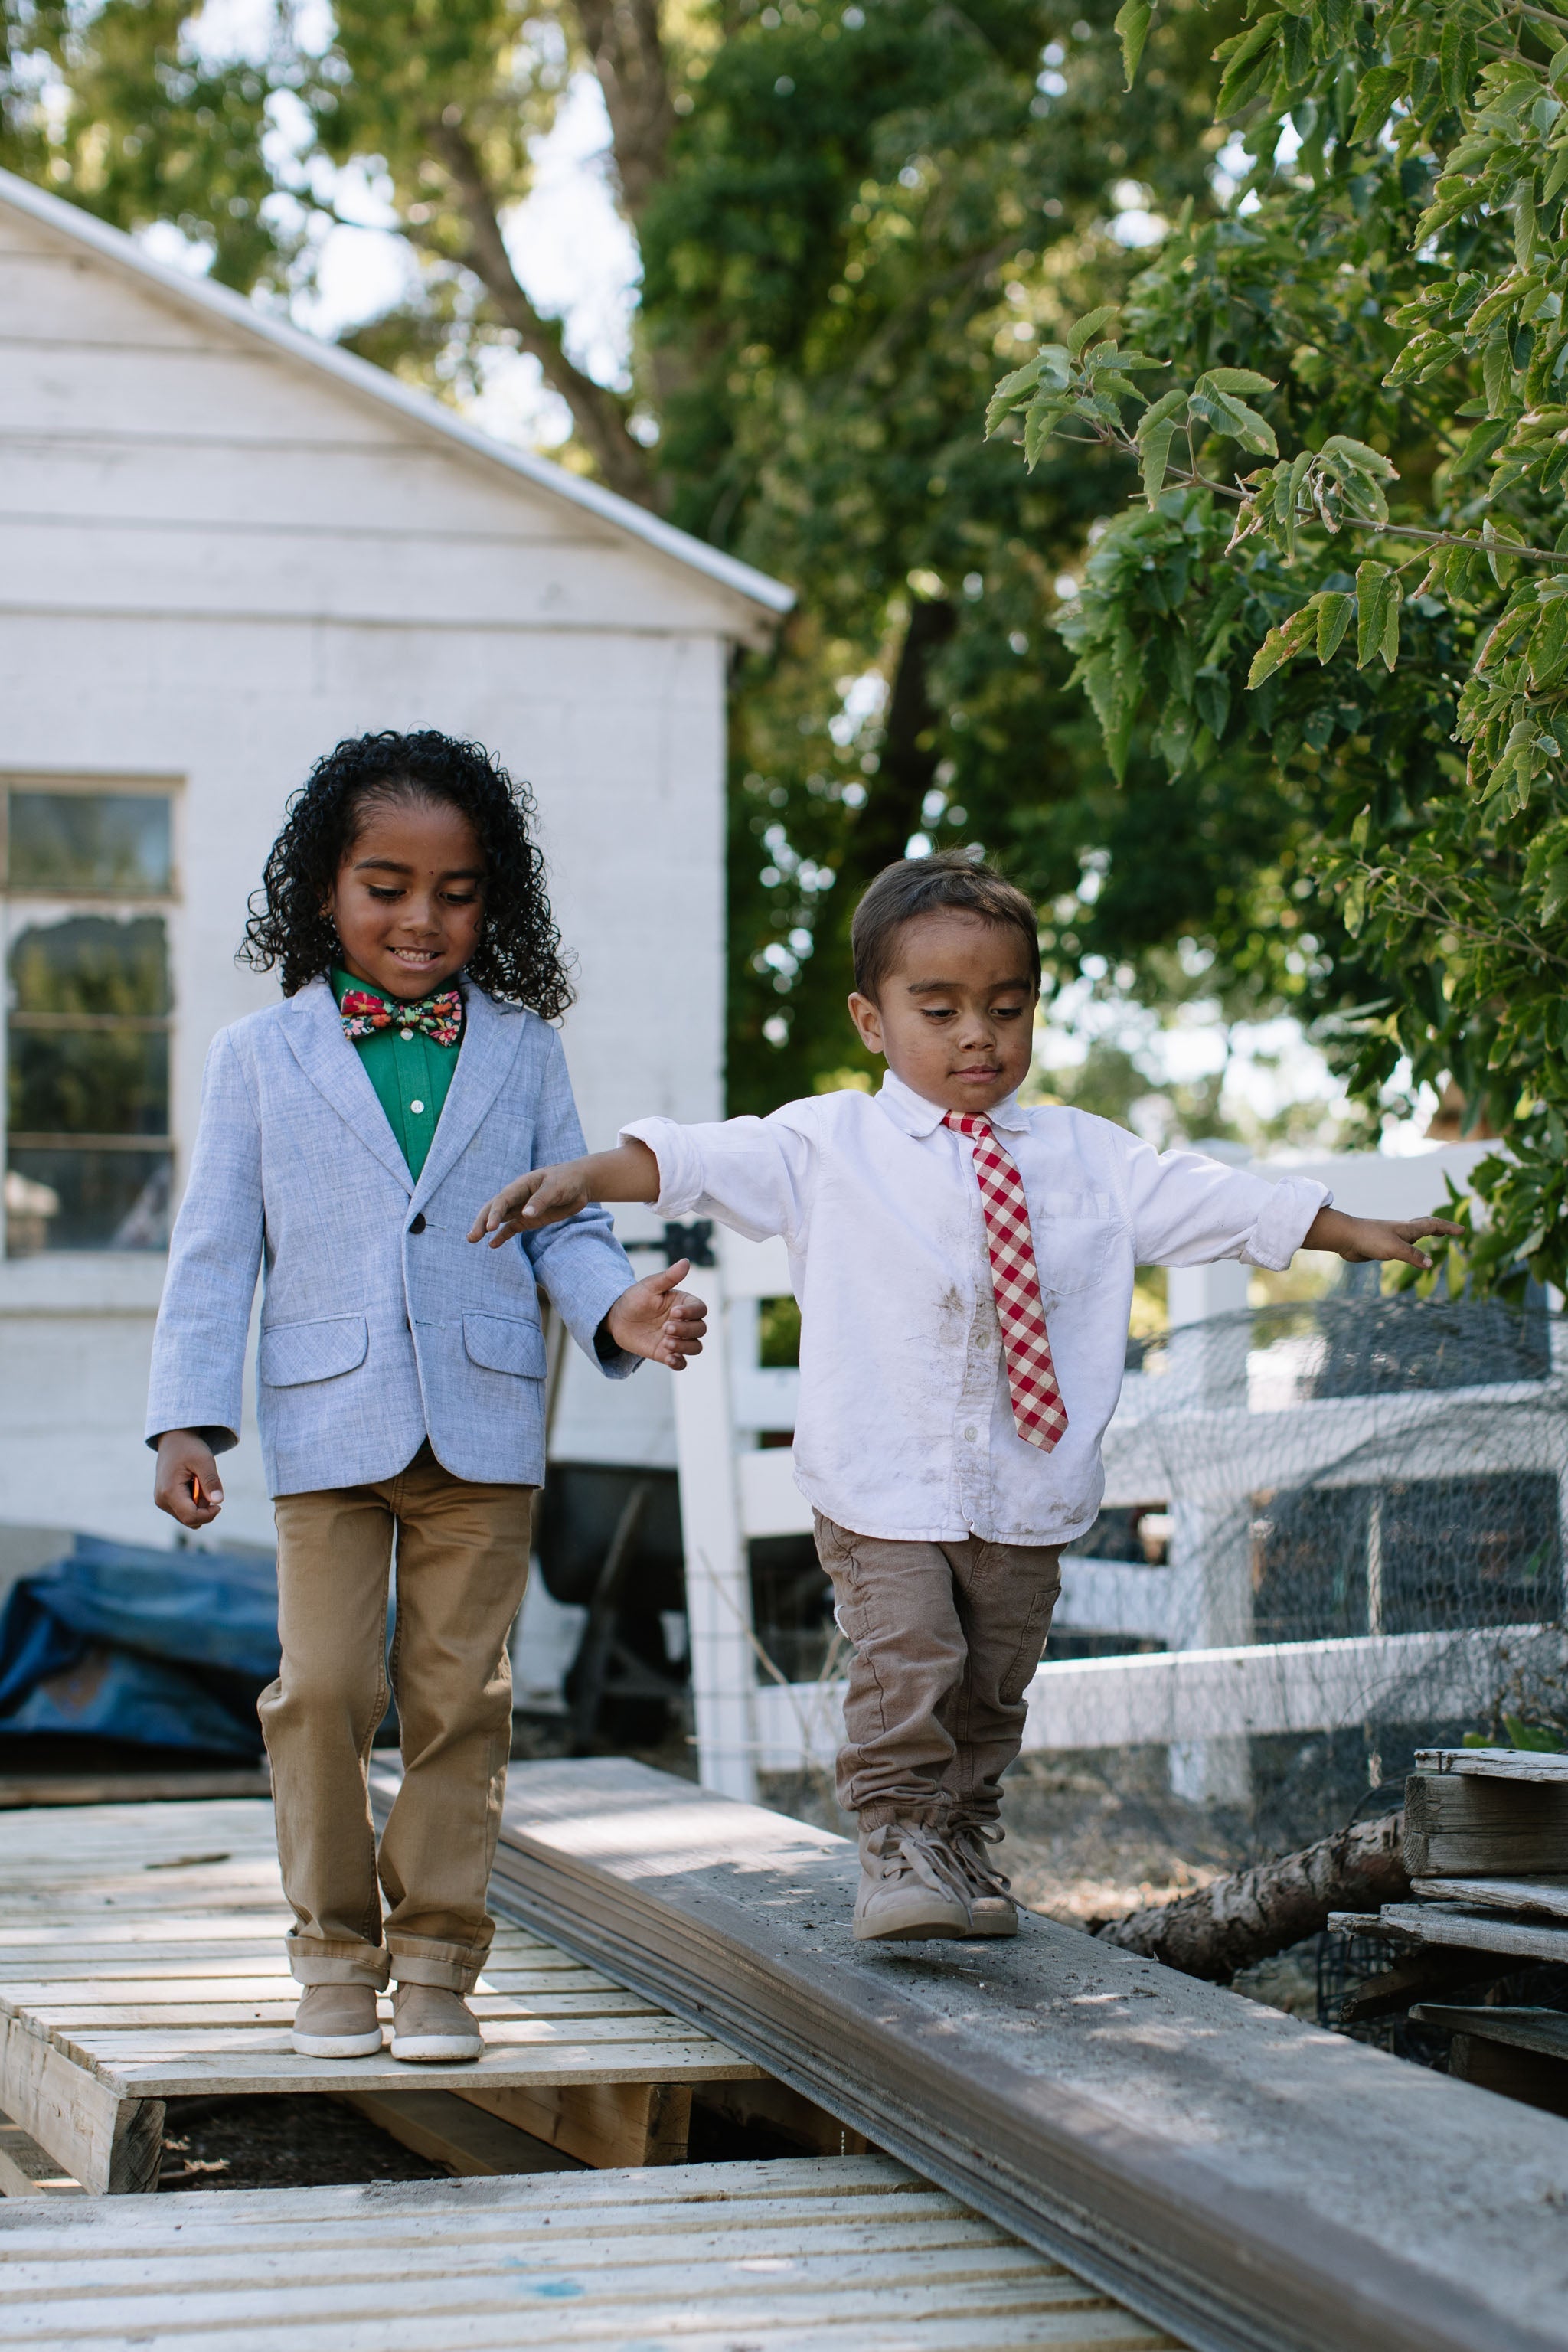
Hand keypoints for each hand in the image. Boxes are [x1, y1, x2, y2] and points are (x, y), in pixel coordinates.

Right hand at [154, 1431, 223, 1527]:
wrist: (174, 1439)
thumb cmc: (189, 1448)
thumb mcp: (204, 1460)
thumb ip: (211, 1481)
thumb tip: (218, 1501)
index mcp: (169, 1492)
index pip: (191, 1517)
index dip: (208, 1515)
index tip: (219, 1504)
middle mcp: (162, 1500)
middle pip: (190, 1520)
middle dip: (204, 1509)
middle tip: (207, 1487)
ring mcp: (162, 1501)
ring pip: (188, 1517)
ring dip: (199, 1505)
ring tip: (198, 1483)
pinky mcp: (165, 1500)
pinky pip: (184, 1511)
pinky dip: (194, 1502)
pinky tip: (193, 1485)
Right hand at [468, 1161, 593, 1246]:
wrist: (580, 1184)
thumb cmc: (567, 1180)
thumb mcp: (555, 1188)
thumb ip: (541, 1201)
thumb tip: (525, 1215)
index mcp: (521, 1185)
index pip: (503, 1200)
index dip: (495, 1213)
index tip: (489, 1228)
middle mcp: (517, 1197)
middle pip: (494, 1209)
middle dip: (482, 1222)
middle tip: (471, 1237)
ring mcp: (521, 1208)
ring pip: (499, 1219)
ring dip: (486, 1228)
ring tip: (472, 1240)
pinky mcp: (528, 1219)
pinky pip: (511, 1228)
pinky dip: (502, 1236)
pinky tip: (492, 1245)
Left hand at [605, 1261, 706, 1370]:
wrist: (617, 1318)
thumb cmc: (635, 1298)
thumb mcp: (649, 1286)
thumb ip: (668, 1277)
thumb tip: (686, 1262)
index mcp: (684, 1304)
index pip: (700, 1309)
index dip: (691, 1312)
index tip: (674, 1312)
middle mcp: (685, 1322)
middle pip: (700, 1329)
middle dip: (685, 1330)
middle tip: (665, 1327)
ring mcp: (677, 1339)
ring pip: (695, 1347)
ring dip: (684, 1346)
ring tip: (665, 1342)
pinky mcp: (667, 1353)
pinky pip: (682, 1363)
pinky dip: (679, 1363)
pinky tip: (669, 1359)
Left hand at [1305, 1207, 1464, 1269]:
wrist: (1345, 1237)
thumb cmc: (1369, 1239)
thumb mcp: (1395, 1249)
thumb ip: (1413, 1256)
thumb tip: (1431, 1265)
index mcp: (1407, 1229)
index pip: (1433, 1226)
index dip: (1448, 1228)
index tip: (1463, 1230)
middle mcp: (1402, 1231)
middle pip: (1425, 1226)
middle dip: (1441, 1228)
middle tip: (1451, 1231)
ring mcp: (1392, 1237)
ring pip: (1414, 1234)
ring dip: (1426, 1234)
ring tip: (1435, 1236)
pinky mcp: (1383, 1246)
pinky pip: (1403, 1245)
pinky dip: (1412, 1245)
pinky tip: (1409, 1249)